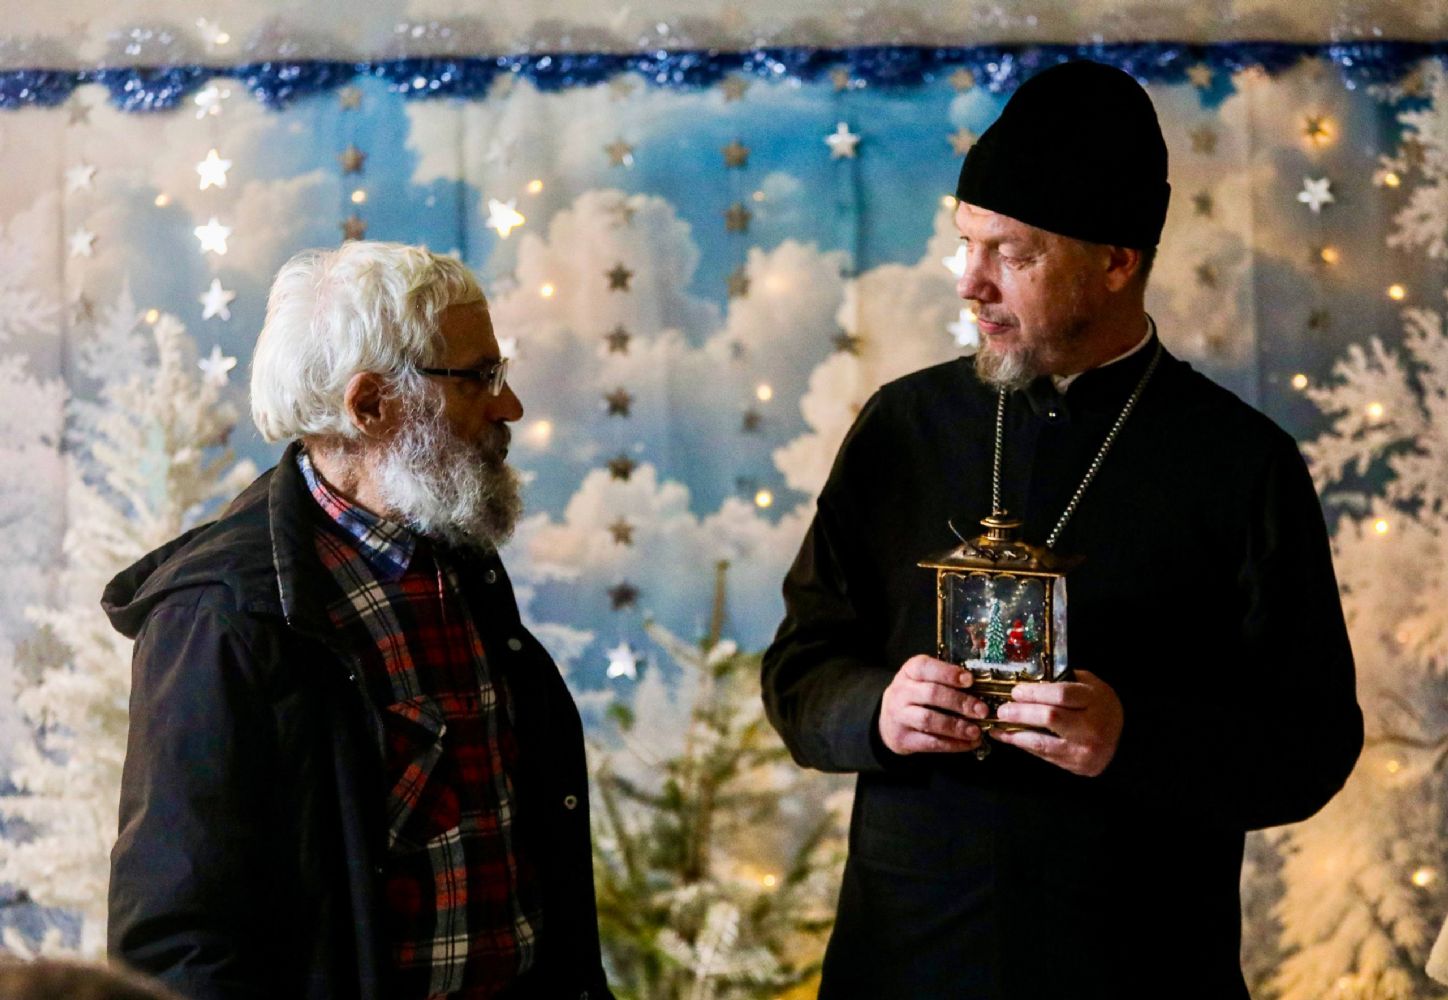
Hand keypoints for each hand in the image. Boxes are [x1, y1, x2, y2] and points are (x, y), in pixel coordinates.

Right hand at [878, 655, 990, 754]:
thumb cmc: (916, 695)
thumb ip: (945, 679)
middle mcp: (901, 692)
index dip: (948, 673)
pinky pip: (930, 742)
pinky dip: (953, 744)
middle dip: (960, 702)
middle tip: (982, 710)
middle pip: (931, 694)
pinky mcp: (903, 738)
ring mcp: (899, 716)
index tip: (970, 680)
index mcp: (909, 672)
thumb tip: (981, 686)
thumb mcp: (923, 680)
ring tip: (976, 731)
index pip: (925, 667)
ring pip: (929, 720)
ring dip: (956, 726)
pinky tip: (969, 743)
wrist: (889, 721)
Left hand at [990, 669, 1122, 775]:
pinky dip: (1023, 745)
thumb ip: (1062, 681)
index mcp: (1094, 701)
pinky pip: (1043, 754)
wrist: (1122, 739)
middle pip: (1050, 718)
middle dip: (1021, 713)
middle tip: (1002, 709)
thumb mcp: (1089, 685)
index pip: (1061, 695)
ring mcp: (1084, 749)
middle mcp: (1091, 727)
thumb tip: (1027, 680)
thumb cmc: (1100, 705)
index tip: (1016, 691)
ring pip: (1042, 742)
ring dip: (1015, 733)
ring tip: (998, 725)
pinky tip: (1008, 737)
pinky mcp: (1075, 765)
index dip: (1034, 692)